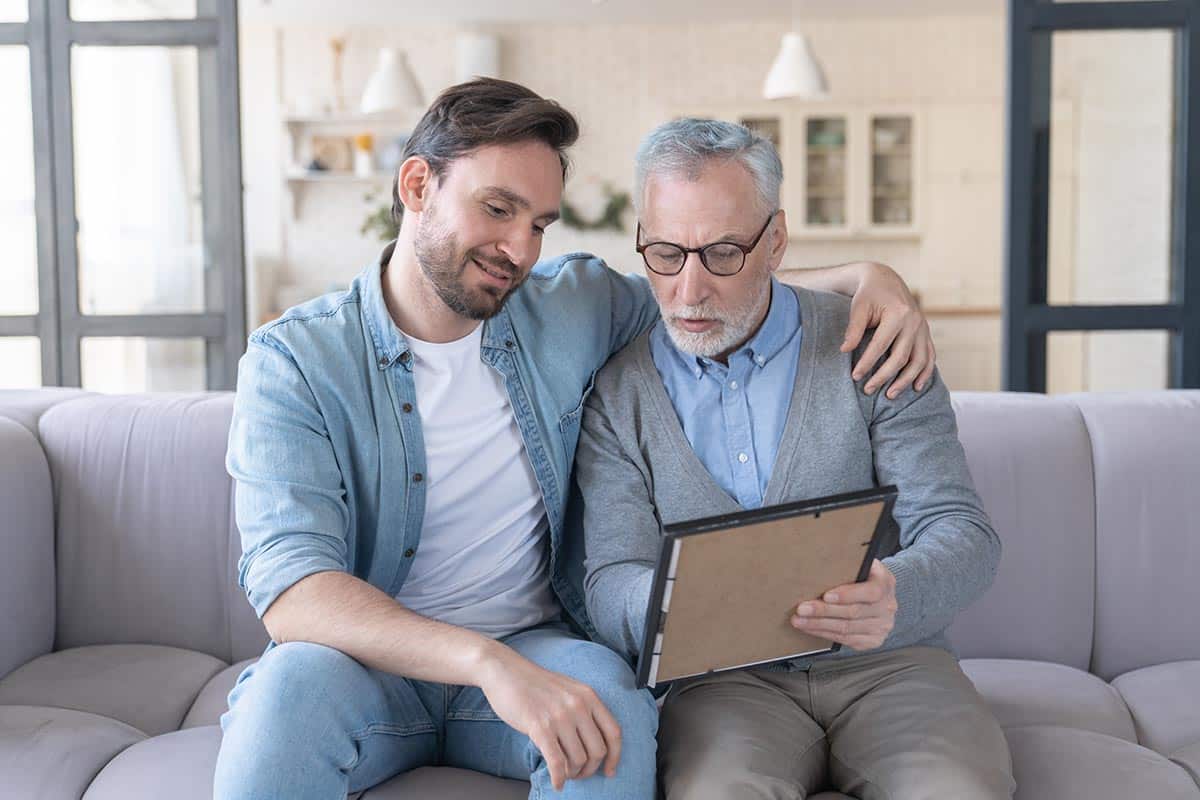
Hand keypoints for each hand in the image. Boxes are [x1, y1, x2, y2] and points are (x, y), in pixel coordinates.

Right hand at [478, 647, 621, 790]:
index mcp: (589, 696)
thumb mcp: (569, 690)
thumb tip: (594, 743)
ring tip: (564, 774)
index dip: (615, 757)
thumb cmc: (535, 684)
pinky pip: (556, 762)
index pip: (613, 733)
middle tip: (579, 774)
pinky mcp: (540, 727)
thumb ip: (584, 710)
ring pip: (578, 759)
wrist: (506, 671)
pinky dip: (558, 778)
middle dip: (590, 769)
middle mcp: (578, 705)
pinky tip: (557, 783)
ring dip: (572, 773)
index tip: (609, 771)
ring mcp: (560, 716)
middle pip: (598, 751)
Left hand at [791, 559, 897, 650]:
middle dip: (824, 611)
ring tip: (800, 620)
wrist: (878, 593)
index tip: (826, 595)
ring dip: (819, 625)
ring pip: (846, 628)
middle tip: (802, 609)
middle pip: (853, 612)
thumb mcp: (862, 564)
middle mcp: (887, 607)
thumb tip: (820, 558)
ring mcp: (881, 626)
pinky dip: (824, 634)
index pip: (871, 592)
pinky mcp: (873, 640)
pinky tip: (810, 628)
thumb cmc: (863, 576)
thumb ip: (848, 563)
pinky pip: (845, 640)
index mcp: (886, 583)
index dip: (847, 595)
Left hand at [839, 261, 935, 398]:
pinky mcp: (926, 333)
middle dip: (884, 376)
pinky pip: (930, 356)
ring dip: (905, 380)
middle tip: (868, 390)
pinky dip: (925, 373)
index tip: (854, 376)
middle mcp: (914, 322)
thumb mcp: (858, 306)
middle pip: (901, 357)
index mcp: (898, 313)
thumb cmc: (868, 293)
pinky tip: (916, 387)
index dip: (867, 363)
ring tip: (890, 395)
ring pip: (919, 361)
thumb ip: (853, 328)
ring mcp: (923, 328)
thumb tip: (844, 350)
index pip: (881, 346)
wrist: (885, 279)